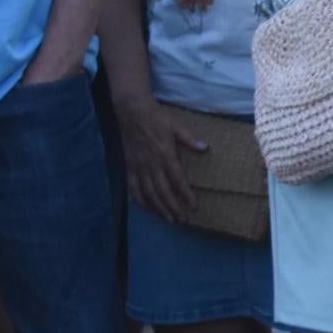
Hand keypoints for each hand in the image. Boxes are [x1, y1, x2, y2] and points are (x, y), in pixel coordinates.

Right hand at [118, 98, 203, 222]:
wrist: (131, 113)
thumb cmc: (157, 118)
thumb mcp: (176, 126)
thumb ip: (189, 139)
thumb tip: (204, 148)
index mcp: (165, 155)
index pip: (177, 180)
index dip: (185, 195)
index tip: (194, 206)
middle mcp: (151, 164)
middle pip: (162, 192)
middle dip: (173, 208)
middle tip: (183, 220)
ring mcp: (138, 167)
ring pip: (148, 194)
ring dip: (158, 208)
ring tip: (169, 219)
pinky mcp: (128, 167)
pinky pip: (133, 188)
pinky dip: (139, 200)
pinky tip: (147, 208)